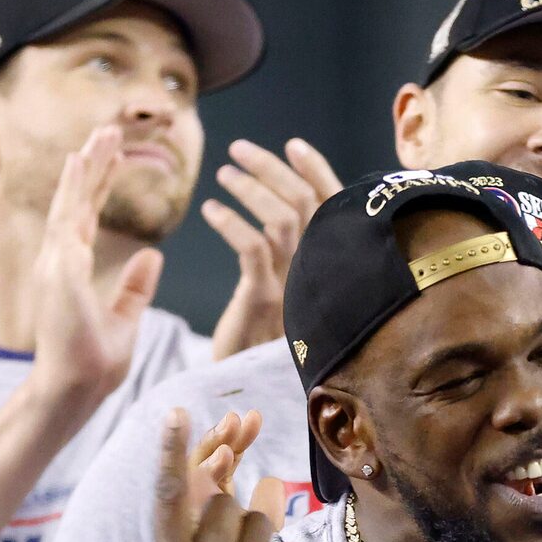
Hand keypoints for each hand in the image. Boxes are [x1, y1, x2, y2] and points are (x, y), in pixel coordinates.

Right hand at [29, 126, 164, 407]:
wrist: (74, 392)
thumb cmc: (93, 365)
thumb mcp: (125, 319)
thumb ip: (135, 287)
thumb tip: (153, 256)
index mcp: (72, 270)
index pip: (86, 216)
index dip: (97, 184)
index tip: (110, 155)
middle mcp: (59, 261)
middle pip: (77, 202)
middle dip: (92, 165)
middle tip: (107, 130)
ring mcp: (56, 265)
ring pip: (71, 203)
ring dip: (85, 168)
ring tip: (100, 135)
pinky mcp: (60, 272)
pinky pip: (67, 222)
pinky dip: (72, 191)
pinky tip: (79, 163)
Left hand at [206, 138, 340, 360]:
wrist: (255, 396)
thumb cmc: (267, 344)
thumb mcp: (288, 296)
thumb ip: (293, 262)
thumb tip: (283, 219)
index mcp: (327, 268)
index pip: (332, 207)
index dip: (316, 172)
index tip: (293, 145)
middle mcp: (317, 273)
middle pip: (306, 204)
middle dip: (273, 169)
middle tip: (240, 149)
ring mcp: (293, 287)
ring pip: (282, 220)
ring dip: (250, 188)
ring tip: (223, 173)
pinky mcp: (263, 302)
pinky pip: (252, 249)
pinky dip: (230, 222)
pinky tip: (210, 210)